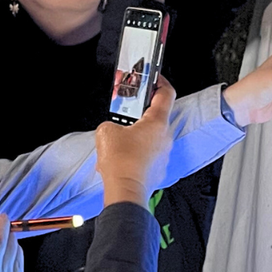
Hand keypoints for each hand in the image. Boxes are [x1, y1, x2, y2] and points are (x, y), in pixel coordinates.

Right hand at [94, 76, 176, 204]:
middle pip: (155, 117)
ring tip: (120, 143)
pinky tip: (123, 159)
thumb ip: (110, 123)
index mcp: (157, 122)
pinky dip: (136, 155)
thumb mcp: (106, 132)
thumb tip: (111, 129)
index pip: (166, 92)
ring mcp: (163, 154)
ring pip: (150, 138)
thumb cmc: (121, 165)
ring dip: (136, 137)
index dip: (160, 81)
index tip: (153, 78)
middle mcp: (165, 136)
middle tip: (125, 115)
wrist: (125, 192)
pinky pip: (148, 155)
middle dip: (139, 115)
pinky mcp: (158, 169)